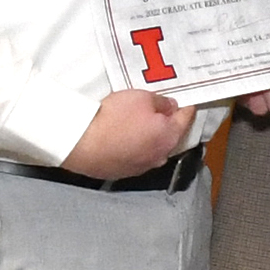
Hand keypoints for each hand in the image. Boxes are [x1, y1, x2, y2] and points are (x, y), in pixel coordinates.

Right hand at [63, 86, 195, 178]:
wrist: (81, 143)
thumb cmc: (114, 118)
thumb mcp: (141, 97)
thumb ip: (161, 102)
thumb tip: (169, 107)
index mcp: (169, 137)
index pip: (186, 119)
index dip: (187, 108)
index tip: (188, 102)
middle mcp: (160, 156)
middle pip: (170, 136)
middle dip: (168, 123)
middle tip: (163, 110)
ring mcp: (142, 167)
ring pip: (153, 148)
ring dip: (151, 137)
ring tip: (140, 124)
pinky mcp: (124, 172)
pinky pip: (136, 156)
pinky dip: (135, 147)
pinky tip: (125, 138)